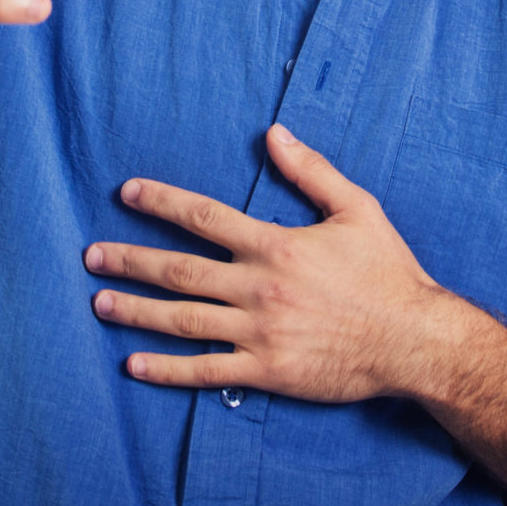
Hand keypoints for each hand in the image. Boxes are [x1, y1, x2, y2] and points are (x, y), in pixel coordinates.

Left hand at [85, 125, 461, 401]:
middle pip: (179, 271)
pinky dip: (167, 370)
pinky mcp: (267, 372)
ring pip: (182, 320)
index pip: (204, 217)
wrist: (415, 340)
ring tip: (99, 302)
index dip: (161, 203)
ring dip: (135, 311)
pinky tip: (135, 365)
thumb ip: (311, 171)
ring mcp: (259, 333)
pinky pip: (206, 372)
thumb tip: (274, 133)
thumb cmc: (389, 273)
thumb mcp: (357, 209)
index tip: (126, 194)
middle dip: (130, 260)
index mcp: (276, 245)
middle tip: (91, 255)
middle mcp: (259, 288)